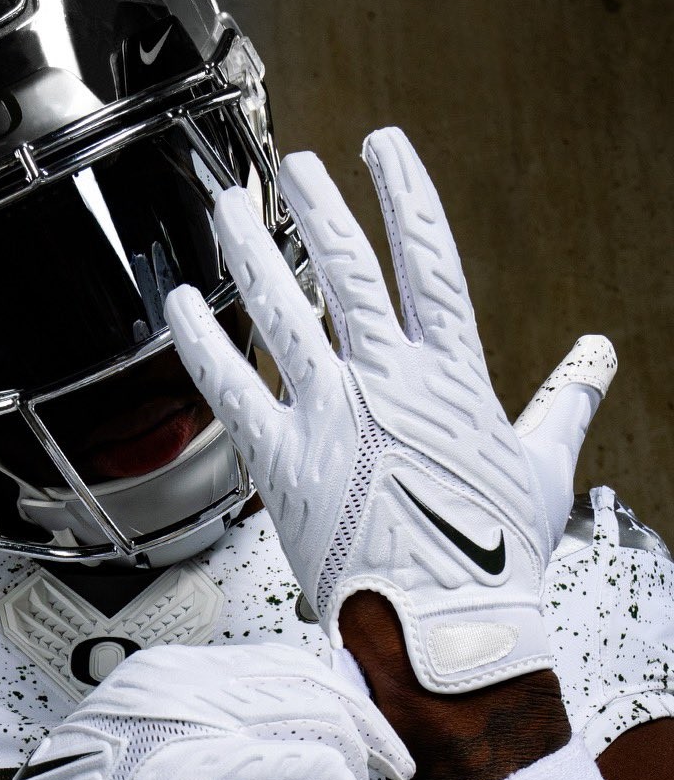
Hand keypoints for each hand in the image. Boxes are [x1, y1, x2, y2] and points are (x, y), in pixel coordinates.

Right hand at [0, 644, 413, 779]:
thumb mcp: (142, 739)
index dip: (347, 702)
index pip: (290, 665)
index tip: (371, 732)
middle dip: (368, 749)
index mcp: (171, 675)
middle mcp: (184, 703)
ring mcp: (190, 759)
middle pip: (318, 704)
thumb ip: (215, 727)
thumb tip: (298, 745)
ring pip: (320, 760)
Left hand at [167, 127, 615, 691]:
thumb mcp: (542, 469)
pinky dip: (202, 340)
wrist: (441, 630)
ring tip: (229, 207)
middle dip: (317, 206)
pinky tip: (182, 303)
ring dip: (252, 251)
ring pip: (282, 311)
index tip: (384, 149)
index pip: (428, 260)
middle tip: (295, 165)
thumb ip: (564, 401)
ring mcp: (330, 417)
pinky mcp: (282, 461)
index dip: (404, 195)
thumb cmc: (491, 558)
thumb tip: (598, 358)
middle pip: (345, 268)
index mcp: (452, 375)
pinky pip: (230, 386)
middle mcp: (386, 382)